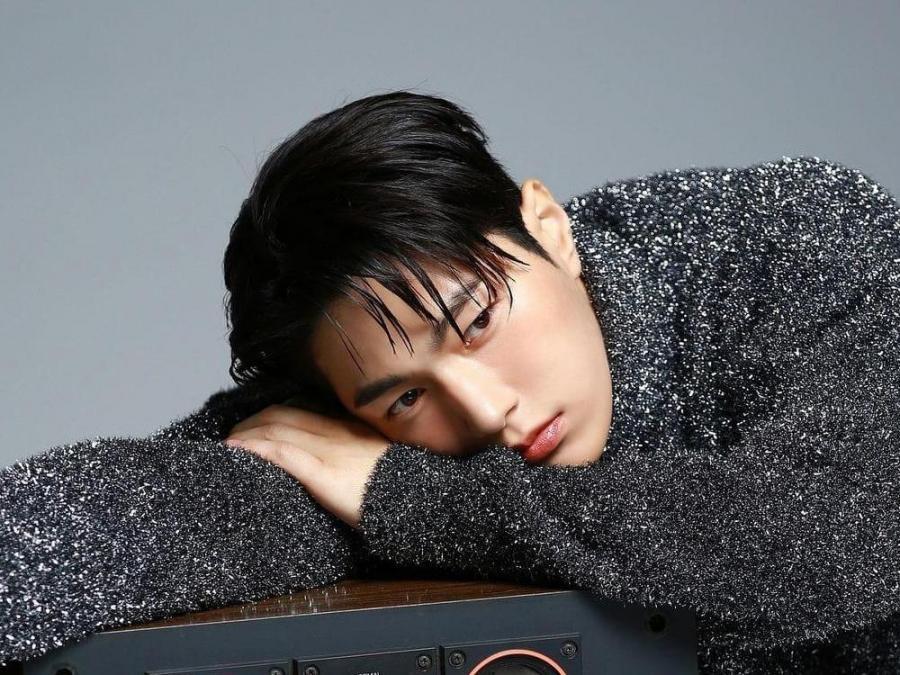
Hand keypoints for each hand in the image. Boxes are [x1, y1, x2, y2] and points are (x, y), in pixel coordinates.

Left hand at [224, 404, 391, 528]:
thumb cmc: (398, 488)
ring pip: (276, 429)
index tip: (251, 426)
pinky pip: (282, 452)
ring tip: (227, 445)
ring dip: (245, 434)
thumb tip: (335, 466)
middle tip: (231, 437)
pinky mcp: (322, 472)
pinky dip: (255, 447)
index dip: (268, 416)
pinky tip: (237, 451)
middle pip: (280, 416)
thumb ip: (352, 457)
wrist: (420, 500)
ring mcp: (327, 450)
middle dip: (250, 423)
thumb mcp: (375, 463)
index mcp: (346, 430)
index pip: (297, 411)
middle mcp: (333, 433)